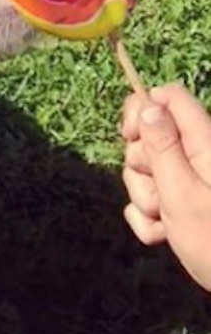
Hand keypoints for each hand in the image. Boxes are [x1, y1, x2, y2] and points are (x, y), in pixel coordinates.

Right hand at [122, 83, 210, 292]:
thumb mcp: (182, 191)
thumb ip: (162, 146)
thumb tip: (147, 106)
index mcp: (203, 142)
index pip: (167, 97)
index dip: (141, 111)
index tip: (130, 138)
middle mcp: (197, 156)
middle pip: (148, 139)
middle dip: (141, 169)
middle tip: (160, 193)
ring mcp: (189, 181)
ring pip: (145, 174)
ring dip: (146, 201)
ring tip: (167, 222)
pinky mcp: (182, 204)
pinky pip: (150, 200)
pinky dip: (152, 220)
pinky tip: (167, 236)